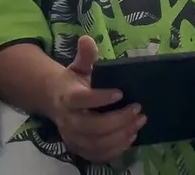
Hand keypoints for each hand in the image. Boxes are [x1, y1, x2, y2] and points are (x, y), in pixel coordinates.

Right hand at [48, 36, 145, 162]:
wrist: (55, 100)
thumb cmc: (73, 82)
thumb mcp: (78, 66)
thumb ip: (86, 55)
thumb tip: (86, 39)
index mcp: (69, 97)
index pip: (83, 100)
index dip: (101, 98)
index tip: (120, 93)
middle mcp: (69, 120)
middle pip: (92, 127)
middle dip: (118, 120)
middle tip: (138, 109)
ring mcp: (73, 137)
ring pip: (97, 144)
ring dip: (121, 136)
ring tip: (139, 122)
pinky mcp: (79, 148)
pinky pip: (97, 155)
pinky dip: (115, 150)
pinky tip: (130, 138)